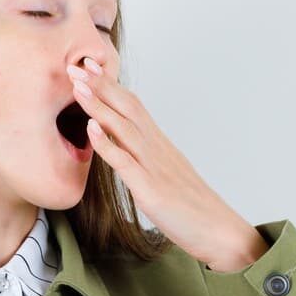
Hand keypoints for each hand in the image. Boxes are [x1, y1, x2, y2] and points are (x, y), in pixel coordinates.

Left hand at [68, 57, 268, 270]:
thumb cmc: (191, 209)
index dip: (110, 85)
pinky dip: (107, 144)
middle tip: (76, 63)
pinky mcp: (152, 190)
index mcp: (159, 145)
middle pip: (127, 107)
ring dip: (99, 105)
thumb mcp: (164, 176)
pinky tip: (91, 128)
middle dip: (100, 85)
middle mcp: (157, 149)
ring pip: (124, 128)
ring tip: (77, 85)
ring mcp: (154, 167)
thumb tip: (121, 149)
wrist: (219, 232)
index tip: (89, 66)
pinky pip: (126, 163)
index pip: (133, 105)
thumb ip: (143, 160)